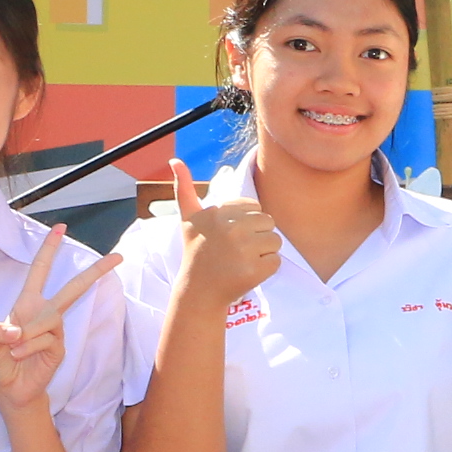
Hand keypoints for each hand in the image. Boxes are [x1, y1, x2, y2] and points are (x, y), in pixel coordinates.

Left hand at [0, 224, 123, 413]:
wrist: (12, 392)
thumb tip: (12, 330)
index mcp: (25, 305)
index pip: (39, 272)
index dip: (49, 250)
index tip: (61, 229)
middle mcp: (43, 314)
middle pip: (73, 289)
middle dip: (95, 272)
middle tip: (118, 257)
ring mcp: (54, 331)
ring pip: (50, 318)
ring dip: (29, 334)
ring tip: (14, 349)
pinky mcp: (59, 347)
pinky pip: (47, 339)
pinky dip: (29, 348)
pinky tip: (20, 357)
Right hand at [181, 194, 281, 314]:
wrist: (199, 290)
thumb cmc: (196, 251)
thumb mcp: (188, 218)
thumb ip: (183, 189)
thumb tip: (175, 160)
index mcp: (220, 212)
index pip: (255, 207)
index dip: (247, 223)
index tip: (230, 235)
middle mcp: (231, 228)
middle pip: (269, 222)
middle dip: (257, 236)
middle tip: (238, 250)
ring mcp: (244, 250)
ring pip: (275, 241)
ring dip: (263, 252)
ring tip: (242, 260)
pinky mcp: (255, 270)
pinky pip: (276, 261)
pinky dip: (266, 269)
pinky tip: (247, 272)